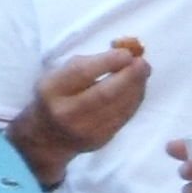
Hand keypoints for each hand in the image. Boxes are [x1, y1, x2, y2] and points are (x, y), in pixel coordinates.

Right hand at [22, 44, 149, 167]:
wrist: (48, 136)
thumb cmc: (57, 95)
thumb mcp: (60, 74)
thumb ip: (88, 63)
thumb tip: (125, 54)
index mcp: (53, 89)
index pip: (82, 73)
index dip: (108, 62)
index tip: (126, 53)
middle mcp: (67, 112)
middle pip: (104, 93)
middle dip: (129, 76)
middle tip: (143, 63)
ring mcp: (85, 130)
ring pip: (118, 107)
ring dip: (136, 88)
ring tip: (143, 72)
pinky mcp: (100, 140)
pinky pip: (123, 118)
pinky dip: (134, 100)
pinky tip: (138, 89)